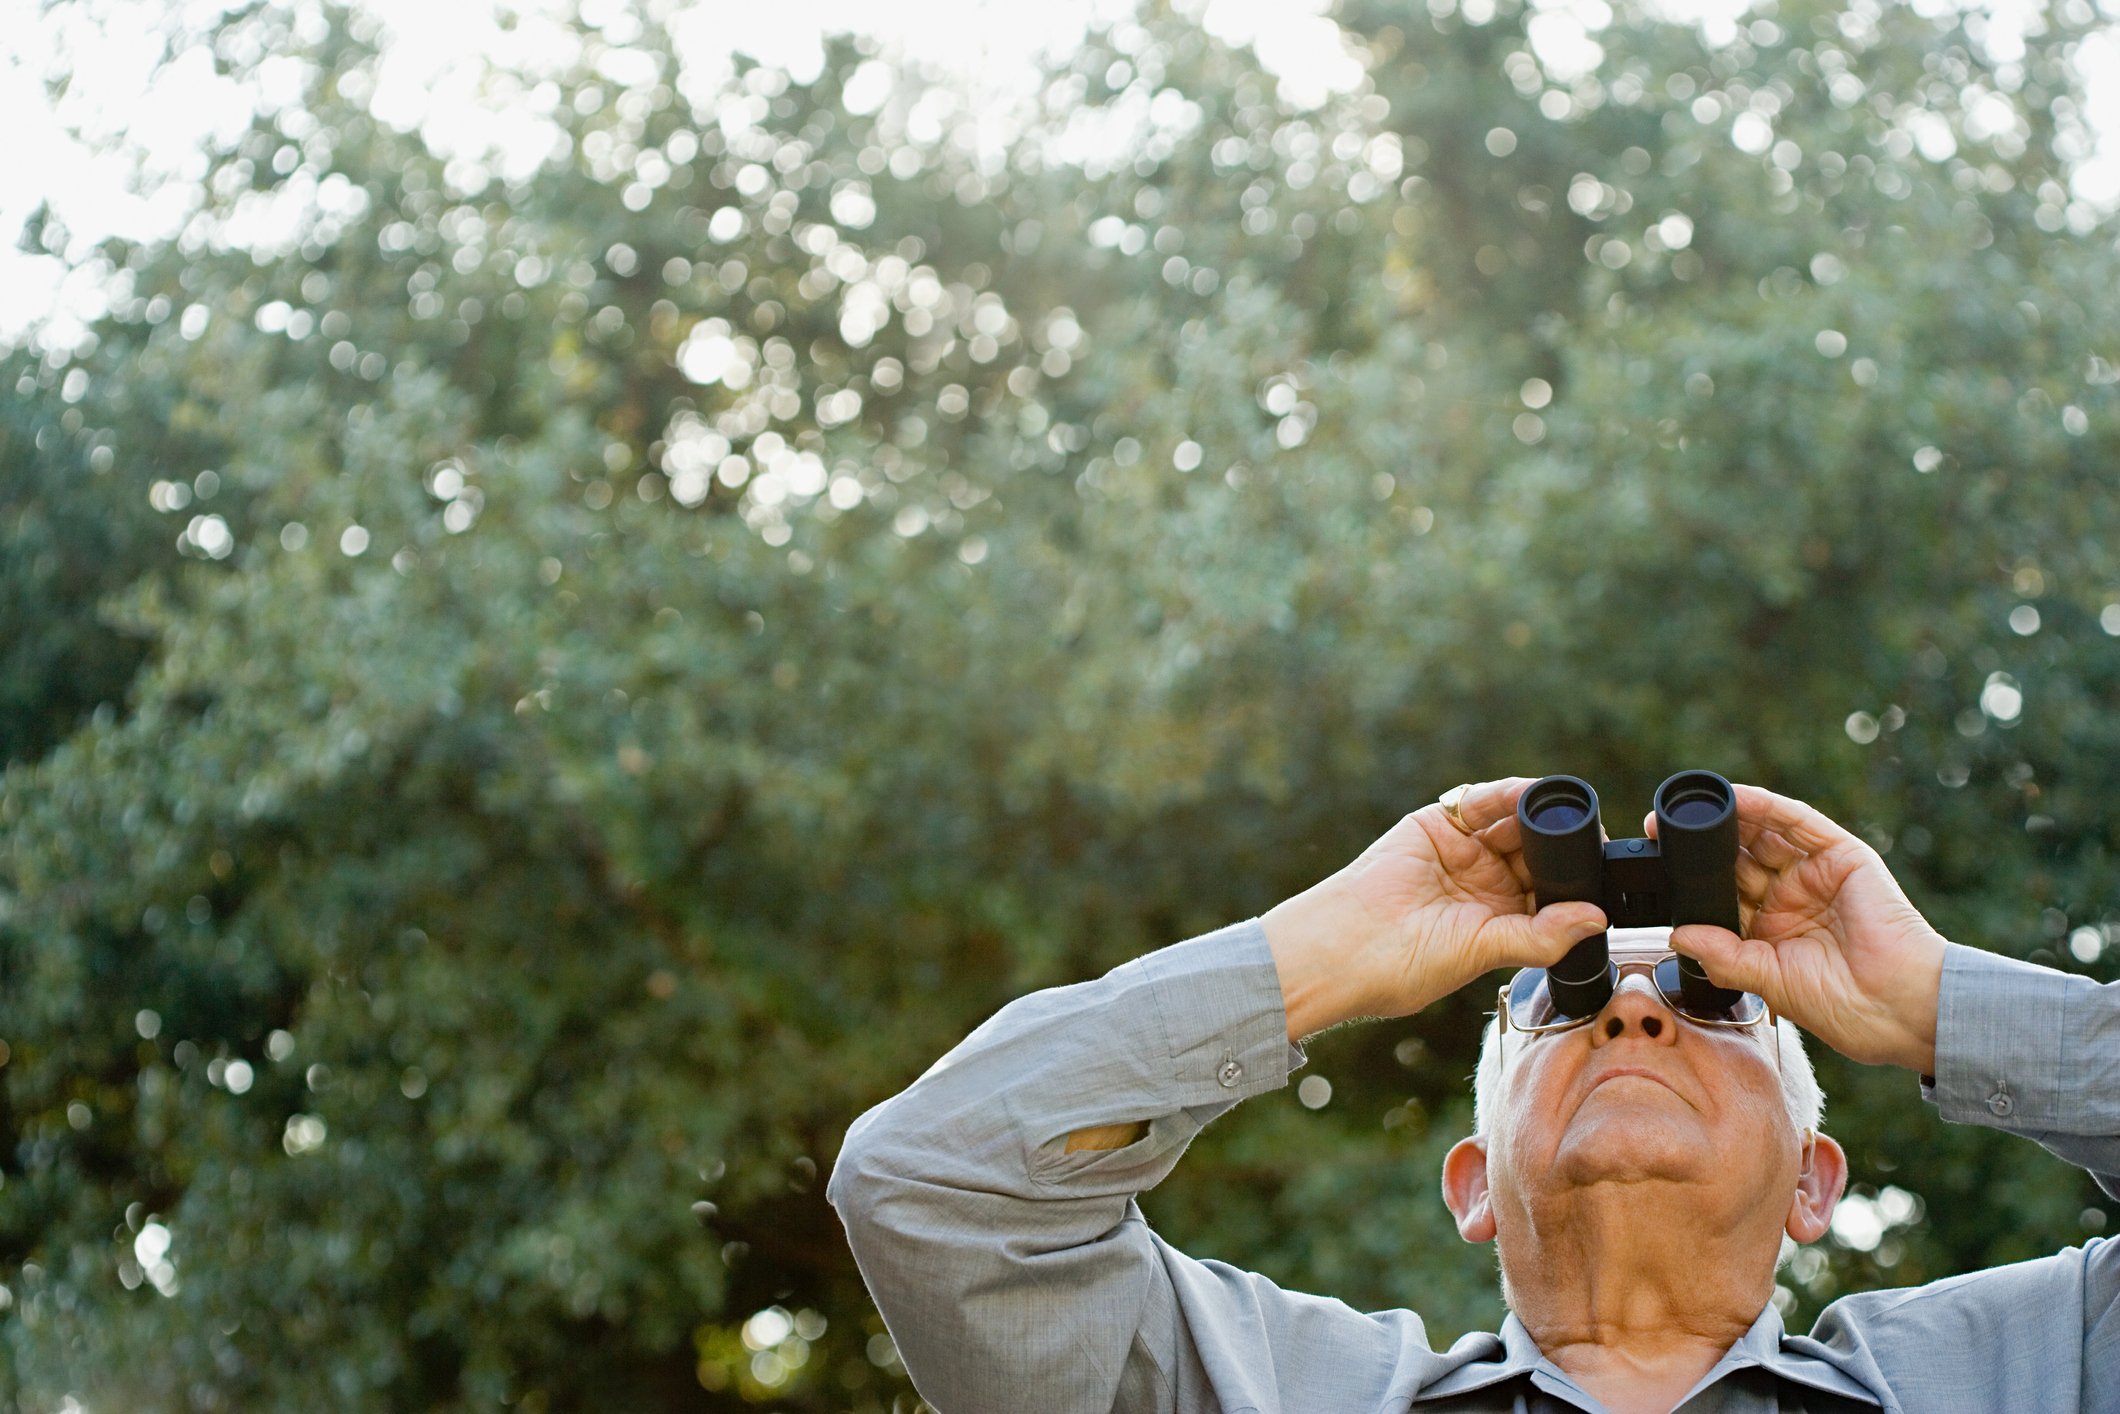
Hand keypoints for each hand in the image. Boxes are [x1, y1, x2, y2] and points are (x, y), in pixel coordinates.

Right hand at [1262, 778, 1607, 1040]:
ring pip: (1515, 824)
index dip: (1580, 879)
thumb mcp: (1486, 950)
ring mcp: (1463, 851)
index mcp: (1502, 918)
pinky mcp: (1439, 824)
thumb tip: (1597, 920)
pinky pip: (1481, 803)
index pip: (1553, 890)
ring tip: (1566, 817)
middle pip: (1539, 852)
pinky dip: (1508, 795)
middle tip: (1595, 839)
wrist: (1349, 945)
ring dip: (1541, 818)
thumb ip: (1542, 934)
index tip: (1607, 874)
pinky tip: (1531, 797)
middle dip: (1566, 844)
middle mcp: (1485, 882)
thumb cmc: (1408, 963)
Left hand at [1657, 786, 1945, 1073]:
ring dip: (1727, 820)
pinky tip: (1734, 799)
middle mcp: (1792, 898)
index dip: (1690, 878)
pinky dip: (1766, 807)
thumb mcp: (1769, 981)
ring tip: (1688, 810)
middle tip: (1659, 830)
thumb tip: (1676, 935)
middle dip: (1700, 845)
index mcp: (1772, 931)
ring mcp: (1816, 875)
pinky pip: (1798, 823)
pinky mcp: (1842, 857)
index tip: (1654, 866)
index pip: (1723, 893)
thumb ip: (1723, 955)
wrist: (1899, 1009)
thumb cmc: (1845, 1007)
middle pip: (1739, 859)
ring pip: (1764, 835)